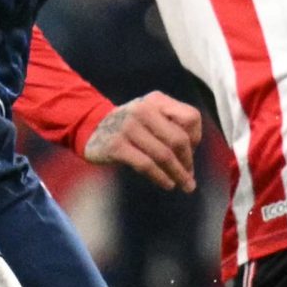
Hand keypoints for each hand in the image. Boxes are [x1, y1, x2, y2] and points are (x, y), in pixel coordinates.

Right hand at [82, 92, 201, 191]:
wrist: (90, 126)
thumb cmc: (130, 125)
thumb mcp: (151, 116)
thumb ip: (172, 128)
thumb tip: (190, 161)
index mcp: (157, 101)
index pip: (191, 117)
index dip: (196, 138)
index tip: (192, 153)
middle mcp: (144, 110)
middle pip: (178, 139)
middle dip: (187, 162)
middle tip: (190, 178)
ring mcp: (129, 127)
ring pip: (163, 155)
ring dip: (177, 174)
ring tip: (184, 185)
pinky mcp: (117, 146)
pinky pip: (146, 165)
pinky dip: (160, 177)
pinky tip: (167, 184)